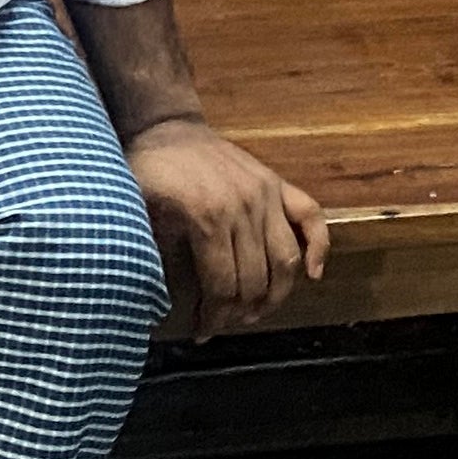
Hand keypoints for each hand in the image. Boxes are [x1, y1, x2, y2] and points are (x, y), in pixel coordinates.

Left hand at [125, 117, 328, 340]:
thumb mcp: (139, 214)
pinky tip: (312, 273)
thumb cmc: (147, 172)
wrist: (164, 125)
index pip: (222, 286)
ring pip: (286, 258)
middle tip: (224, 325)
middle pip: (255, 279)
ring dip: (276, 294)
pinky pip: (310, 215)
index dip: (214, 318)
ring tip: (256, 311)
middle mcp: (243, 207)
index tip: (202, 333)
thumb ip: (151, 256)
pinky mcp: (276, 182)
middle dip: (240, 313)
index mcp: (207, 218)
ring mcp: (265, 193)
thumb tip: (155, 306)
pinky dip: (318, 246)